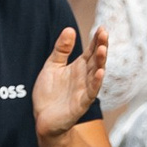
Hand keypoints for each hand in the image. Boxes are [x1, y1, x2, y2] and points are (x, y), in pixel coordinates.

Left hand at [33, 27, 107, 141]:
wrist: (43, 119)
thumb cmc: (49, 93)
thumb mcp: (52, 67)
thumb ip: (61, 50)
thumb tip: (69, 29)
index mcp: (79, 67)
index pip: (91, 51)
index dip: (96, 40)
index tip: (101, 28)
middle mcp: (84, 77)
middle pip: (96, 60)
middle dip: (101, 47)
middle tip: (104, 33)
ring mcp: (84, 90)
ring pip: (96, 74)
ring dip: (101, 62)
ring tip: (102, 49)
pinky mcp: (81, 103)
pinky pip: (91, 92)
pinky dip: (96, 83)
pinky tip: (100, 72)